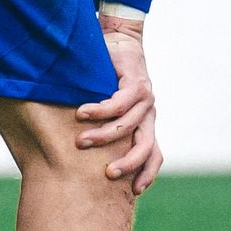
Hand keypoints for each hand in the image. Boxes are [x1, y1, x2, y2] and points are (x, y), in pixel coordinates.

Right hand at [77, 12, 161, 192]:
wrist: (120, 38)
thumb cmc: (109, 76)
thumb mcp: (110, 105)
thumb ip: (104, 126)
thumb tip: (77, 155)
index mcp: (145, 123)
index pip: (153, 154)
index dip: (147, 173)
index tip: (134, 192)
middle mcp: (149, 113)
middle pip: (146, 146)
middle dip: (129, 163)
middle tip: (107, 174)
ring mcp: (146, 98)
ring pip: (127, 125)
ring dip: (103, 136)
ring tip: (81, 141)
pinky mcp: (137, 82)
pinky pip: (118, 103)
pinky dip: (99, 111)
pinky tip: (81, 113)